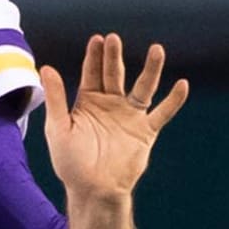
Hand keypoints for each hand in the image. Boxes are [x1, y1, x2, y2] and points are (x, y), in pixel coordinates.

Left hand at [42, 34, 188, 200]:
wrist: (94, 190)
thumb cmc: (71, 162)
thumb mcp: (58, 128)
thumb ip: (56, 98)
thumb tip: (46, 68)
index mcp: (88, 101)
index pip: (91, 72)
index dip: (94, 56)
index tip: (97, 39)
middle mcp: (111, 104)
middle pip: (114, 74)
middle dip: (114, 57)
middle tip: (114, 38)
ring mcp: (130, 116)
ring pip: (143, 87)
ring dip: (151, 70)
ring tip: (157, 50)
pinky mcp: (145, 131)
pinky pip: (162, 113)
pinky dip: (174, 100)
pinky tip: (183, 85)